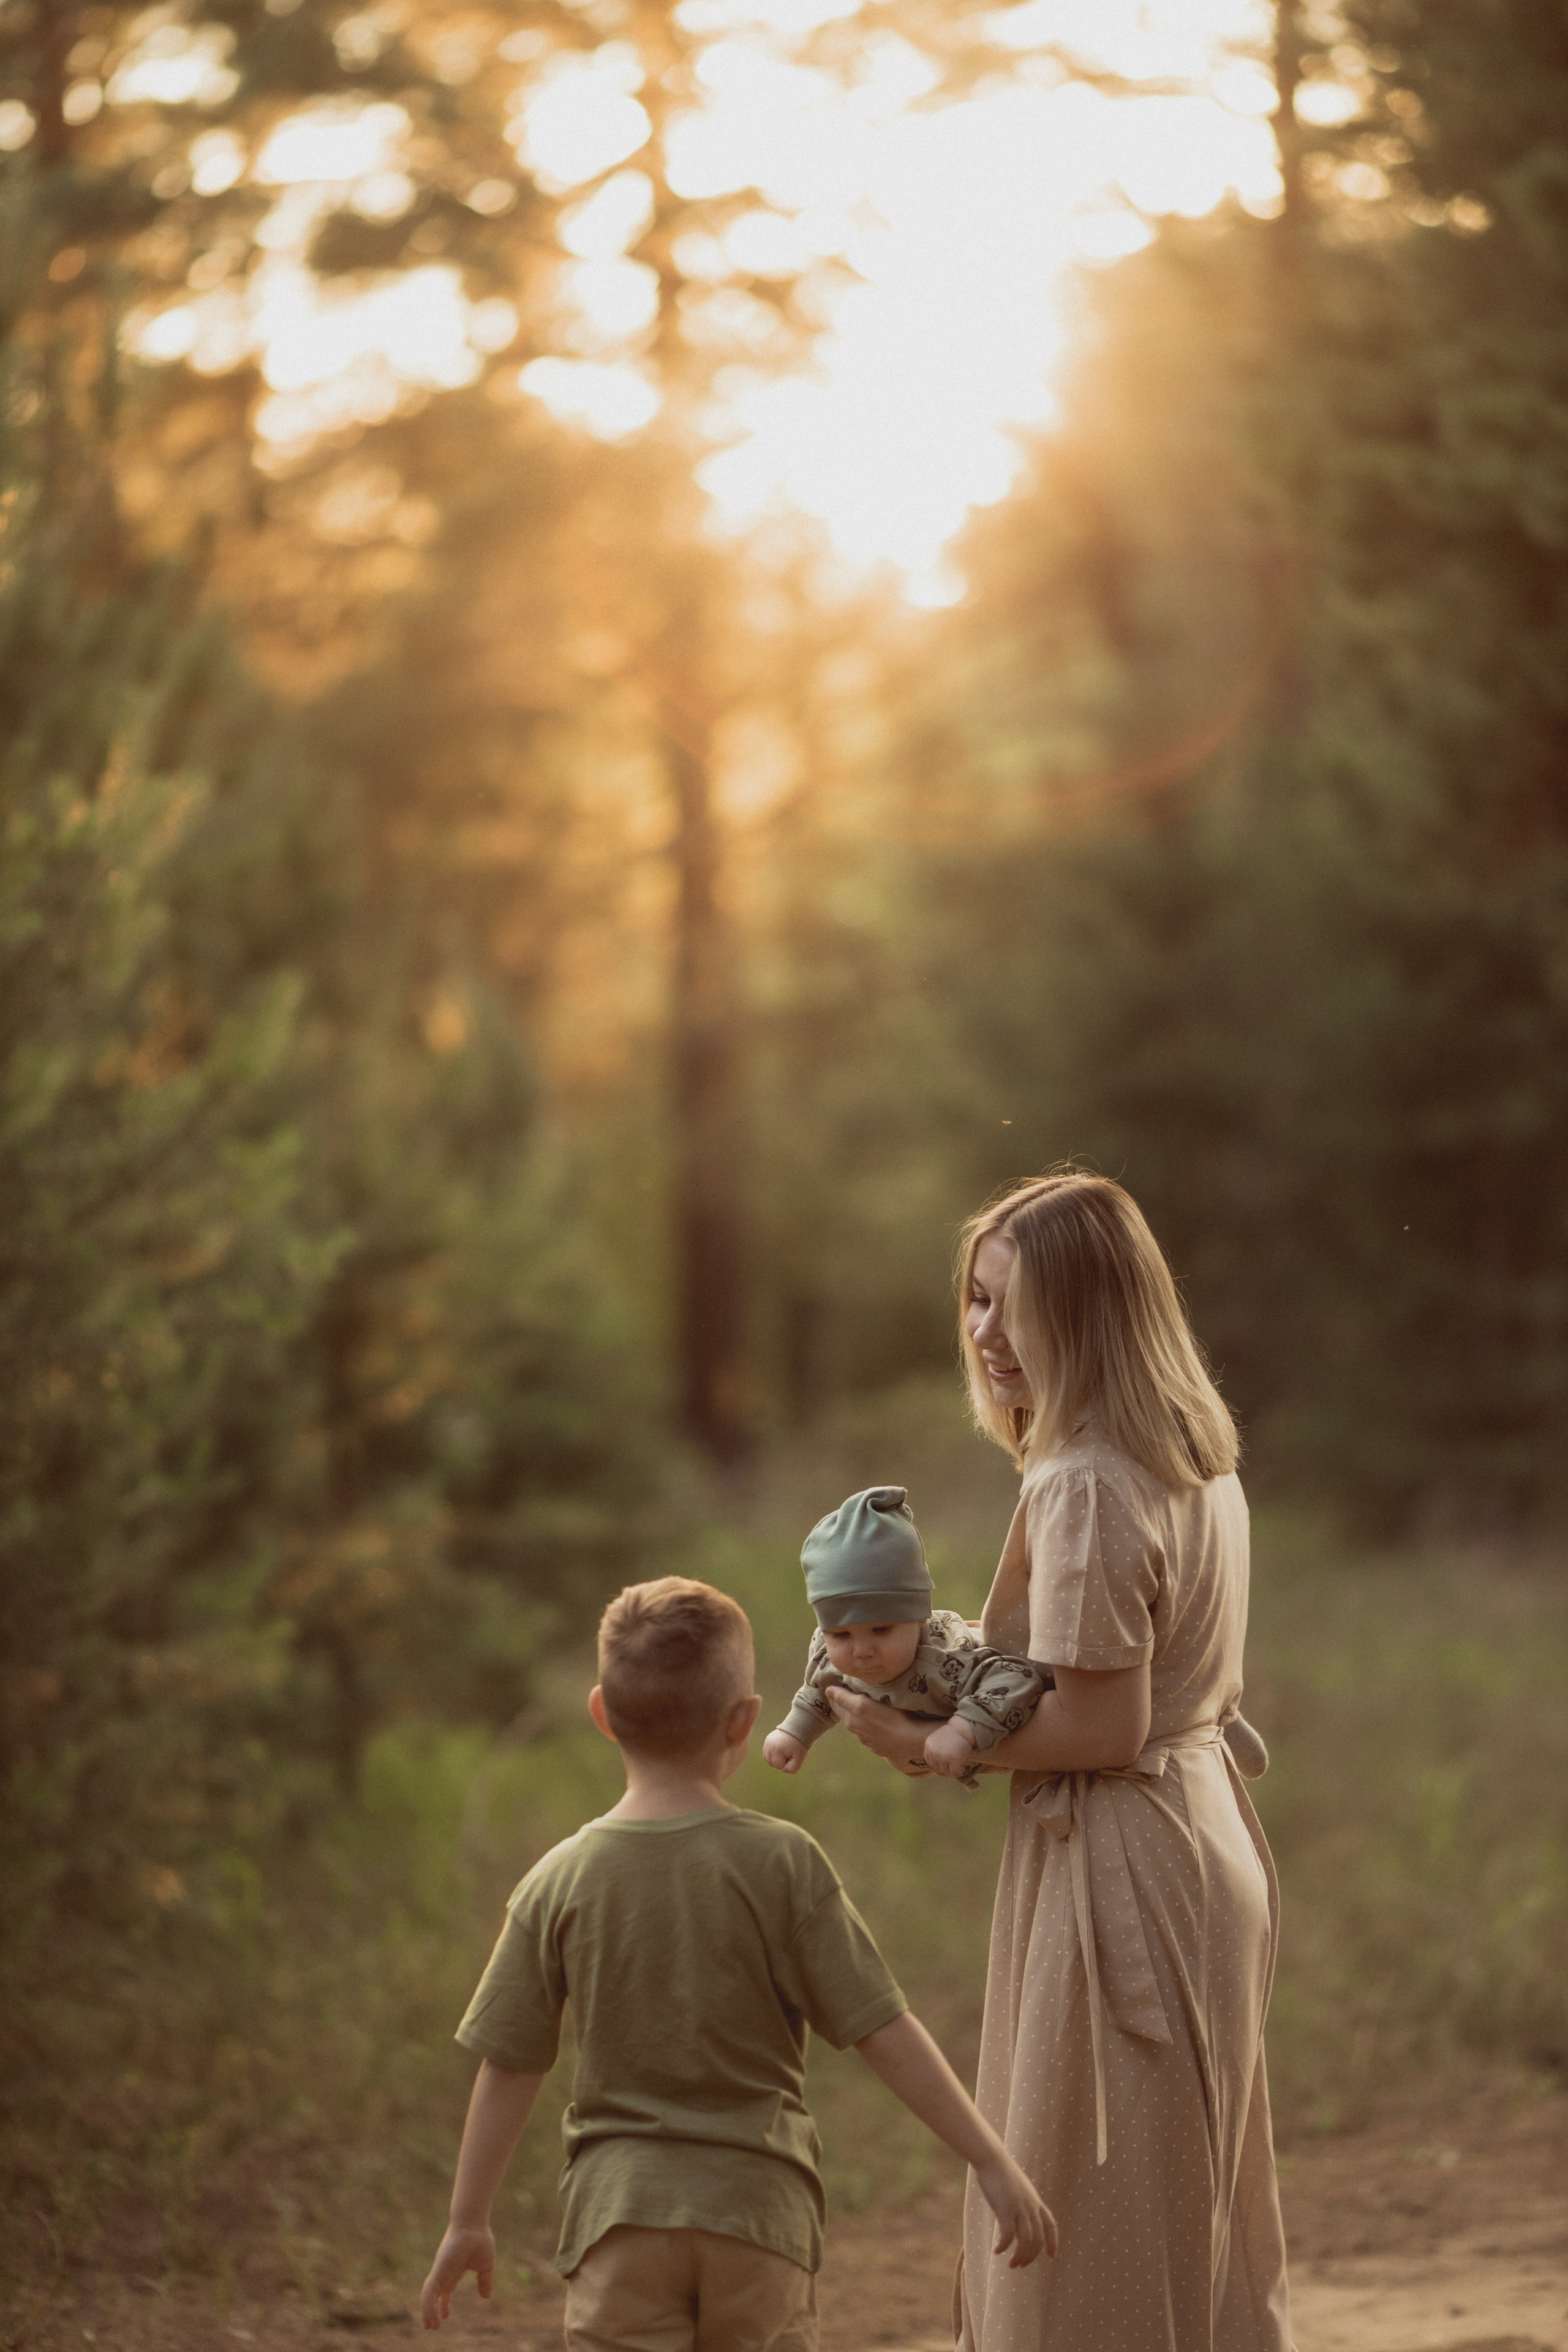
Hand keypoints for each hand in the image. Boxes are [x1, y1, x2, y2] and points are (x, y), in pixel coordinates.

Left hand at [420, 2223, 493, 2329]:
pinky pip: (429, 2290)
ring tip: (430, 2326)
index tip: (444, 2317)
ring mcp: (440, 2271)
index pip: (445, 2292)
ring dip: (427, 2311)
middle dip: (431, 2311)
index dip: (443, 2305)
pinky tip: (430, 2315)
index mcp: (454, 2272)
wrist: (473, 2224)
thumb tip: (486, 2296)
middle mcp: (444, 2273)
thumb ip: (484, 2281)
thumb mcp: (486, 2266)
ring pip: (428, 2295)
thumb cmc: (480, 2239)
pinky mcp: (438, 2270)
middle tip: (432, 2326)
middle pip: (433, 2295)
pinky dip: (428, 2304)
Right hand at [764, 1729, 806, 1773]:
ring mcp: (767, 1742)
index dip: (787, 1762)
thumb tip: (782, 1769)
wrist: (797, 1729)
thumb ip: (791, 1769)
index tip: (792, 1754)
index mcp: (777, 1750)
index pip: (778, 1766)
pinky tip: (780, 1749)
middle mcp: (769, 1746)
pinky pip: (766, 1753)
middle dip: (780, 1761)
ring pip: (768, 1759)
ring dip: (775, 1758)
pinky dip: (773, 1753)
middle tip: (788, 1752)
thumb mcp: (799, 1759)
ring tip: (784, 1751)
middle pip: (772, 1763)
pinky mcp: (767, 1740)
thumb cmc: (799, 1745)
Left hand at [824, 1687, 930, 1773]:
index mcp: (853, 1720)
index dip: (834, 1694)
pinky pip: (868, 1735)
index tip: (832, 1685)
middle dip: (842, 1705)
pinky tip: (873, 1724)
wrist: (915, 1741)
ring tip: (857, 1707)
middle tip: (841, 1693)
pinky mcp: (879, 1748)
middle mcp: (859, 1731)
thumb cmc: (893, 1717)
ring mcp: (869, 1741)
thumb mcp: (865, 1705)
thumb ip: (845, 1698)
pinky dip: (866, 1727)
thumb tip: (827, 1691)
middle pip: (846, 1716)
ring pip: (857, 1726)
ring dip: (854, 1716)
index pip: (837, 1704)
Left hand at [923, 1719, 977, 1778]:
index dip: (939, 1762)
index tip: (947, 1757)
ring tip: (959, 1758)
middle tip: (954, 1758)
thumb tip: (935, 1766)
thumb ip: (934, 1750)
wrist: (964, 1728)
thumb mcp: (938, 1739)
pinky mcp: (954, 1759)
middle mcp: (934, 1752)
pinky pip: (956, 1773)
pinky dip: (961, 1769)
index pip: (930, 1762)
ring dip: (953, 1768)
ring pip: (947, 1772)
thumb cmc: (954, 1734)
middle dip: (946, 1766)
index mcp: (928, 1745)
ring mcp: (943, 1756)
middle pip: (938, 1769)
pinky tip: (963, 1762)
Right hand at [974, 2152, 1056, 2268]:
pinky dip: (1004, 2246)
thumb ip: (1022, 2203)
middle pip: (1038, 2238)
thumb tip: (1018, 2219)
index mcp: (1035, 2201)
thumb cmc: (1001, 2172)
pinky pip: (1008, 2235)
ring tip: (1011, 2265)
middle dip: (1031, 2256)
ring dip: (1019, 2256)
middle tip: (1020, 2265)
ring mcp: (1019, 2207)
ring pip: (1025, 2240)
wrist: (992, 2158)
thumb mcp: (1018, 2189)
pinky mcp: (1005, 2208)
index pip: (1051, 2225)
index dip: (1053, 2242)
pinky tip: (996, 2251)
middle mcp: (1030, 2206)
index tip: (1051, 2256)